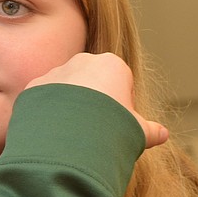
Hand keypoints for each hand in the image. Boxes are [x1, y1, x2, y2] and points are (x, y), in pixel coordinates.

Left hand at [25, 52, 168, 148]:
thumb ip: (151, 130)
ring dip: (69, 107)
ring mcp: (56, 72)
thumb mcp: (137, 131)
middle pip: (91, 82)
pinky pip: (43, 100)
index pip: (120, 82)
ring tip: (72, 134)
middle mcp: (82, 61)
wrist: (70, 135)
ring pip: (65, 90)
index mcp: (111, 65)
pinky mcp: (35, 87)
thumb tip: (162, 134)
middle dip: (94, 102)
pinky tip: (53, 132)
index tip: (118, 124)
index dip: (121, 105)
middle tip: (94, 131)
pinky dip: (48, 113)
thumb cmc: (111, 128)